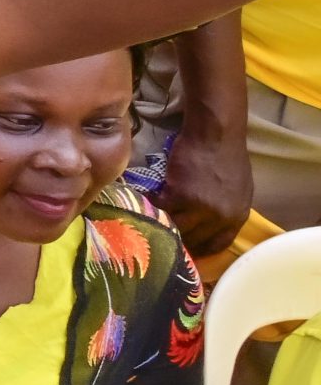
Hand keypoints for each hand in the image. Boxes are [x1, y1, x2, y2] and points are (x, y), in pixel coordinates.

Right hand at [160, 126, 252, 255]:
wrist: (216, 135)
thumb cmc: (227, 157)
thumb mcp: (238, 190)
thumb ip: (225, 211)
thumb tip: (207, 226)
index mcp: (237, 217)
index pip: (217, 245)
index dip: (200, 249)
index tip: (187, 248)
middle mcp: (220, 217)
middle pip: (193, 239)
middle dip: (178, 237)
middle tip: (163, 233)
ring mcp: (199, 208)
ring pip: (175, 227)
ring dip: (162, 223)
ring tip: (151, 219)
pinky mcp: (179, 195)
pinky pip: (161, 209)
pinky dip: (152, 205)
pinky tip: (147, 201)